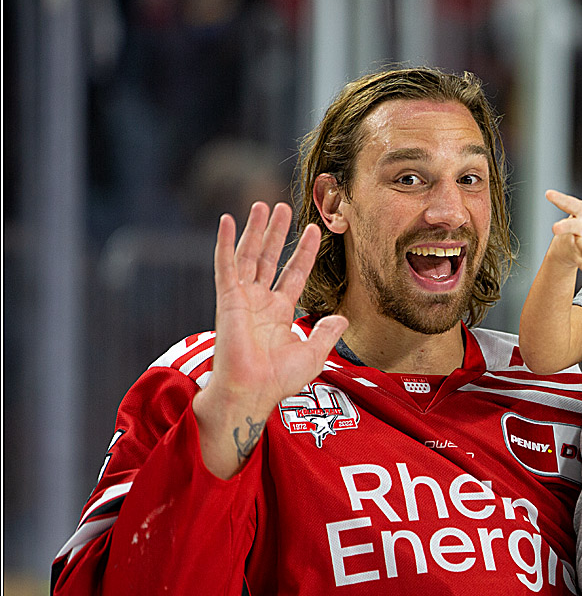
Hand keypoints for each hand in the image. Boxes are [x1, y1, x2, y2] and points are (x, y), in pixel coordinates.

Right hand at [193, 202, 347, 478]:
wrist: (252, 390)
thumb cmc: (278, 379)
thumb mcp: (313, 354)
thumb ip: (327, 333)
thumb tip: (343, 318)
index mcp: (278, 313)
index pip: (293, 273)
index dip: (303, 252)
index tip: (314, 230)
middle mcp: (259, 302)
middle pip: (270, 258)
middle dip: (277, 233)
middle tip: (283, 207)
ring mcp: (242, 298)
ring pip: (249, 255)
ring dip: (256, 230)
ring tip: (263, 205)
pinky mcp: (228, 299)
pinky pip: (225, 265)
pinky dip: (224, 242)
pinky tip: (227, 220)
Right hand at [545, 167, 581, 283]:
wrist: (566, 250)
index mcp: (579, 213)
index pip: (570, 204)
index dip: (559, 199)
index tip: (547, 194)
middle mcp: (574, 229)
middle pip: (569, 226)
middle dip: (563, 226)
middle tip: (553, 229)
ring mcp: (575, 244)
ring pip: (579, 247)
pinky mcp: (578, 257)